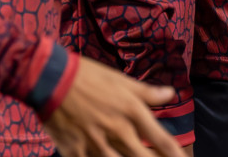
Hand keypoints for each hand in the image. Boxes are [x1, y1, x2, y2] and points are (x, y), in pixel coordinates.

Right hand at [42, 56, 185, 156]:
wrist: (52, 80)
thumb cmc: (89, 77)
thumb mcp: (121, 81)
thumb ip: (147, 93)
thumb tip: (171, 94)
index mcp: (131, 112)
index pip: (161, 139)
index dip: (175, 155)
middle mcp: (118, 131)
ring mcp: (96, 144)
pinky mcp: (74, 152)